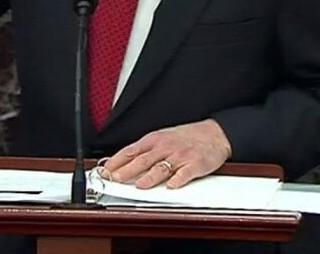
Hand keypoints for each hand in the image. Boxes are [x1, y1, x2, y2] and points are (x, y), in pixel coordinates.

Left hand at [99, 119, 231, 189]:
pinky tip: (172, 186)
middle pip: (143, 160)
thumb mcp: (162, 138)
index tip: (105, 171)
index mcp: (155, 140)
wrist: (214, 133)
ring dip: (150, 177)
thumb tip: (122, 162)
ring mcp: (180, 156)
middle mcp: (165, 147)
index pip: (131, 151)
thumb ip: (144, 150)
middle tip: (115, 179)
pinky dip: (178, 180)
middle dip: (127, 170)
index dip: (116, 162)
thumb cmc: (186, 137)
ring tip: (140, 186)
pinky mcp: (195, 164)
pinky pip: (185, 173)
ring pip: (162, 167)